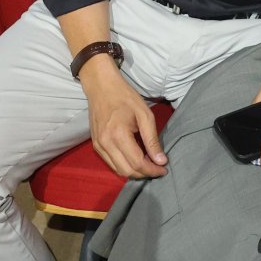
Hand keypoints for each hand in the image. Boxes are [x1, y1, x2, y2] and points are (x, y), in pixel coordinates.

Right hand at [82, 58, 166, 178]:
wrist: (101, 86)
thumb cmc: (125, 97)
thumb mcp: (144, 115)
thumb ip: (152, 139)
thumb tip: (161, 161)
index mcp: (118, 134)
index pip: (137, 163)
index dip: (152, 170)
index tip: (164, 169)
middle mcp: (105, 143)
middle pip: (127, 171)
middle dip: (144, 173)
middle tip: (157, 167)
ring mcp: (98, 145)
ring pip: (118, 170)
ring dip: (134, 172)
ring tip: (148, 164)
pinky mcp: (96, 145)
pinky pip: (111, 163)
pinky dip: (124, 165)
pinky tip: (135, 158)